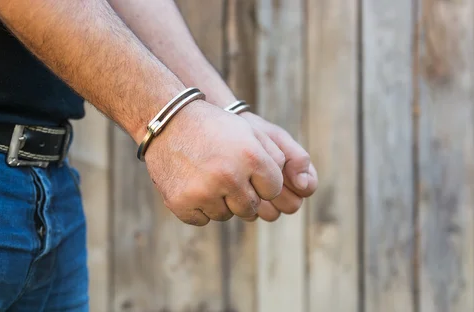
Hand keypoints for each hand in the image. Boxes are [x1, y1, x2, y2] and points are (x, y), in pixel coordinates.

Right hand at [143, 100, 285, 225]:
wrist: (169, 122)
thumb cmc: (218, 128)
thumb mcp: (253, 132)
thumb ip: (281, 158)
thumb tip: (304, 187)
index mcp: (251, 157)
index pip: (274, 190)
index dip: (264, 181)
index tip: (250, 169)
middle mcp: (229, 176)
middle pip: (253, 208)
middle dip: (245, 194)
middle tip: (228, 174)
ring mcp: (203, 192)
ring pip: (227, 215)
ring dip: (222, 201)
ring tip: (209, 175)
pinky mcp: (182, 203)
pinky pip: (203, 219)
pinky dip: (200, 207)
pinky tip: (193, 184)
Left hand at [238, 112, 317, 221]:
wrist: (220, 133)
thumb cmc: (250, 133)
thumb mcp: (273, 138)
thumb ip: (295, 156)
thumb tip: (303, 184)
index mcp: (295, 171)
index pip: (307, 188)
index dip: (297, 181)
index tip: (280, 168)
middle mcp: (283, 190)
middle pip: (292, 205)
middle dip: (279, 192)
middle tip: (260, 175)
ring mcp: (264, 200)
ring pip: (272, 214)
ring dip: (261, 199)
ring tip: (247, 179)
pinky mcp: (244, 206)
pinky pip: (251, 215)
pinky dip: (245, 202)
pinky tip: (236, 187)